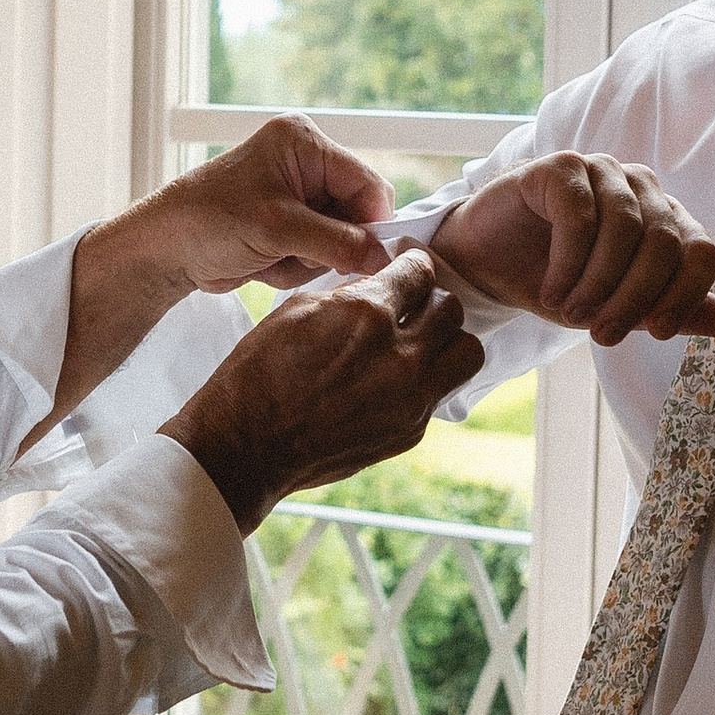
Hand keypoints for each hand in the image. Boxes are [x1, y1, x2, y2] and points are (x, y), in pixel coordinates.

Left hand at [31, 125, 394, 445]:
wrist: (162, 250)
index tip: (365, 258)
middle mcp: (305, 163)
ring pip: (340, 241)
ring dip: (309, 260)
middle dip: (333, 245)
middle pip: (357, 214)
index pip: (369, 184)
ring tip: (270, 257)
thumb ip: (338, 242)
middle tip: (299, 257)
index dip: (373, 223)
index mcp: (304, 142)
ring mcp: (297, 196)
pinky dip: (295, 267)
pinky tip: (263, 263)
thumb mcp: (279, 230)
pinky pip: (317, 255)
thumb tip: (386, 258)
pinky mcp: (287, 226)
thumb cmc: (209, 222)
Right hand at [167, 251, 485, 532]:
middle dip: (431, 302)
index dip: (414, 267)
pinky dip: (425, 381)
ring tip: (419, 345)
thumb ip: (350, 294)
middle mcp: (399, 356)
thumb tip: (381, 284)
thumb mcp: (298, 311)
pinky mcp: (411, 430)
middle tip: (412, 308)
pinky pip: (440, 393)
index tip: (409, 272)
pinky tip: (393, 382)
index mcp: (367, 315)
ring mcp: (411, 398)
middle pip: (452, 310)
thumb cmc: (259, 374)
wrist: (247, 446)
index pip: (420, 273)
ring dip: (446, 342)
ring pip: (467, 353)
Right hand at [431, 156, 714, 346]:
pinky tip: (552, 290)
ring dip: (598, 282)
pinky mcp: (561, 167)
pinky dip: (568, 262)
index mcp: (665, 219)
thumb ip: (668, 312)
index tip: (659, 333)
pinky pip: (580, 215)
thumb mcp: (617, 309)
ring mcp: (602, 171)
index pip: (700, 250)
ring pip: (624, 228)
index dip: (687, 293)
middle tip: (602, 334)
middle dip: (634, 297)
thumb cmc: (560, 283)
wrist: (490, 264)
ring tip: (571, 313)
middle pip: (664, 242)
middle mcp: (641, 189)